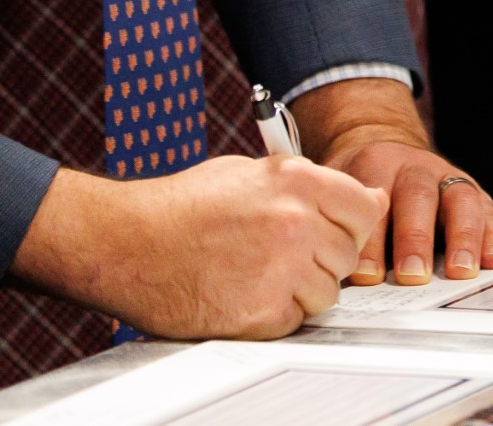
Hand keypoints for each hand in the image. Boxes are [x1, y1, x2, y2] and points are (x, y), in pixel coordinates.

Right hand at [10, 155, 385, 338]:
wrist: (124, 242)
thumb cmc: (179, 205)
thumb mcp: (248, 172)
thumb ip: (307, 184)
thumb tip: (360, 197)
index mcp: (296, 182)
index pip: (367, 208)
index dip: (354, 223)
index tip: (339, 230)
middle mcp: (296, 223)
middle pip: (349, 255)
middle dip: (325, 258)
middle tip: (286, 255)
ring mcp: (281, 270)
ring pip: (328, 294)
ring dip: (303, 290)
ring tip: (260, 275)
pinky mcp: (260, 313)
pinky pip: (296, 321)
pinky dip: (276, 315)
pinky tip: (245, 294)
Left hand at [292, 77, 492, 284]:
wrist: (382, 148)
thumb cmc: (357, 185)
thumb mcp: (335, 190)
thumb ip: (332, 222)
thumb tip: (324, 271)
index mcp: (375, 164)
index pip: (374, 202)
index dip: (372, 241)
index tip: (367, 276)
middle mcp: (413, 166)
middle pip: (418, 198)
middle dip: (416, 239)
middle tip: (412, 274)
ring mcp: (445, 176)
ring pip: (459, 199)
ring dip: (462, 238)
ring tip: (460, 271)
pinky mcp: (470, 189)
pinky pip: (486, 209)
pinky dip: (490, 235)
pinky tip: (491, 260)